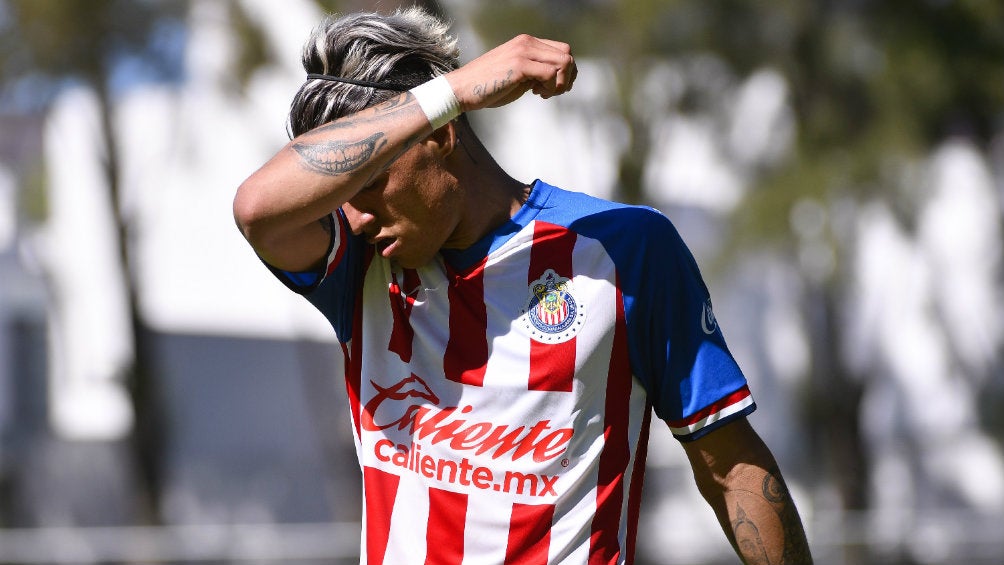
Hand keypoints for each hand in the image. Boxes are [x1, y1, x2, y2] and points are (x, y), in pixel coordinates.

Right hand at [445, 34, 576, 111]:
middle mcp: (526, 43)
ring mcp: (523, 52)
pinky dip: (550, 88)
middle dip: (566, 78)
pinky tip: (537, 94)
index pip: (562, 50)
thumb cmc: (487, 86)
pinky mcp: (519, 65)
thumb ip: (535, 71)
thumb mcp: (517, 75)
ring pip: (564, 62)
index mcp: (526, 43)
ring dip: (560, 83)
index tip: (551, 87)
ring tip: (544, 93)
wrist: (462, 90)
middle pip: (567, 54)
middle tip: (551, 92)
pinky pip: (551, 74)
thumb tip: (556, 79)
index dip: (564, 72)